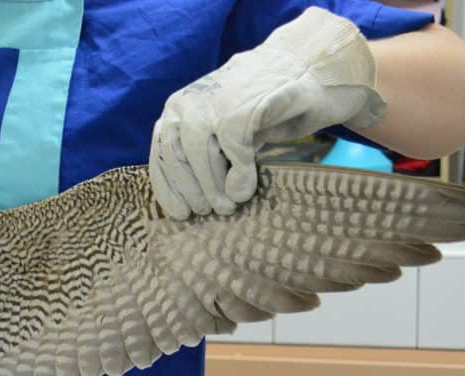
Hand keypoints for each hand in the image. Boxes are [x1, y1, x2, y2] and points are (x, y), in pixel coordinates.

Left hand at [149, 6, 387, 219]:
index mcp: (177, 112)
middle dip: (193, 190)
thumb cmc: (259, 110)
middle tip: (212, 212)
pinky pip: (232, 145)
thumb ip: (204, 160)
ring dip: (213, 185)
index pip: (161, 156)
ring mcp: (212, 100)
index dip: (169, 190)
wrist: (302, 70)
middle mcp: (187, 103)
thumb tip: (193, 202)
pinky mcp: (241, 103)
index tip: (180, 216)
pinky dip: (239, 171)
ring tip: (230, 205)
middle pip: (177, 158)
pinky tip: (246, 187)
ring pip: (199, 153)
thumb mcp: (223, 137)